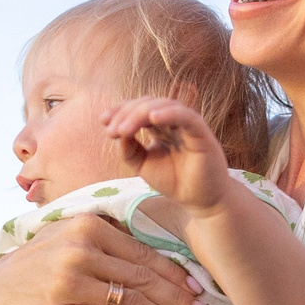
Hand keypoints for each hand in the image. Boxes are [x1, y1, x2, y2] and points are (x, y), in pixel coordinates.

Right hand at [0, 213, 203, 304]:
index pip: (144, 254)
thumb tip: (166, 262)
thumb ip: (111, 240)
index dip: (176, 276)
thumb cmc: (44, 264)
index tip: (197, 291)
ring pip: (129, 301)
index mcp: (89, 227)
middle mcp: (79, 250)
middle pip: (142, 279)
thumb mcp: (72, 236)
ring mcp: (68, 282)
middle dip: (177, 300)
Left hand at [103, 97, 231, 213]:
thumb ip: (129, 150)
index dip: (120, 110)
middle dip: (126, 114)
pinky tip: (152, 117)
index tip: (102, 121)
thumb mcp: (143, 166)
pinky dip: (169, 113)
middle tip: (111, 130)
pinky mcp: (201, 132)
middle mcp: (173, 121)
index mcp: (160, 126)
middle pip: (147, 104)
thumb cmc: (174, 181)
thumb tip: (117, 133)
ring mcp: (187, 124)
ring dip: (140, 114)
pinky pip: (185, 116)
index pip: (138, 108)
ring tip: (124, 129)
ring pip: (163, 105)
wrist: (198, 200)